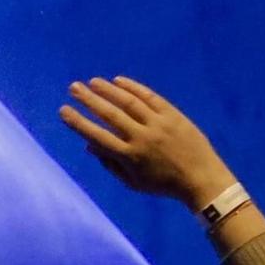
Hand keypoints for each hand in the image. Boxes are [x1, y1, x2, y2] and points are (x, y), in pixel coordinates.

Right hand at [58, 77, 236, 210]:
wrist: (201, 178)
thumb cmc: (163, 184)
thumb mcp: (133, 182)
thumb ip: (110, 164)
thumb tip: (89, 146)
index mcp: (129, 156)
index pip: (97, 136)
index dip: (78, 122)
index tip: (63, 110)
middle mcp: (141, 137)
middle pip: (110, 114)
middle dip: (88, 99)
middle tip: (73, 88)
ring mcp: (158, 124)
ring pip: (128, 102)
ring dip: (108, 90)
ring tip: (92, 81)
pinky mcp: (172, 115)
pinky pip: (149, 97)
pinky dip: (132, 87)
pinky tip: (118, 81)